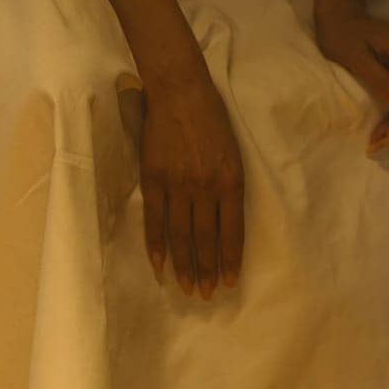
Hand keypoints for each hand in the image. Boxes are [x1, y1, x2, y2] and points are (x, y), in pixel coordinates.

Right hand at [137, 62, 245, 298]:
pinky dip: (156, 245)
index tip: (228, 282)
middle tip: (206, 295)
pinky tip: (159, 265)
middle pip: (205, 239)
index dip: (230, 259)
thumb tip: (226, 220)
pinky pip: (154, 220)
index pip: (232, 230)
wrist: (181, 93)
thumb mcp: (234, 152)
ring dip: (184, 265)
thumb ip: (229, 185)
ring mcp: (177, 184)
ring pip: (180, 235)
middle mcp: (205, 187)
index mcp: (231, 180)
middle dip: (207, 270)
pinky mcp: (154, 179)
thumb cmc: (214, 119)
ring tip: (186, 288)